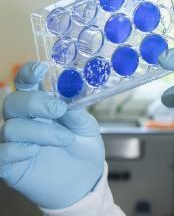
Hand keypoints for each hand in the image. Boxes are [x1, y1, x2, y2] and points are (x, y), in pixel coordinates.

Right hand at [0, 62, 104, 208]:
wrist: (84, 182)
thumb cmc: (84, 150)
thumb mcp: (88, 128)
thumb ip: (77, 113)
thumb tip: (70, 99)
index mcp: (43, 106)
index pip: (26, 84)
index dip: (28, 73)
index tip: (41, 69)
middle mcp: (26, 121)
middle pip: (13, 102)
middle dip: (35, 102)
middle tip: (58, 109)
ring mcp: (16, 142)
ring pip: (11, 127)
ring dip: (40, 131)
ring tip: (65, 139)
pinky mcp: (10, 165)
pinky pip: (0, 153)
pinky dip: (14, 150)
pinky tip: (33, 151)